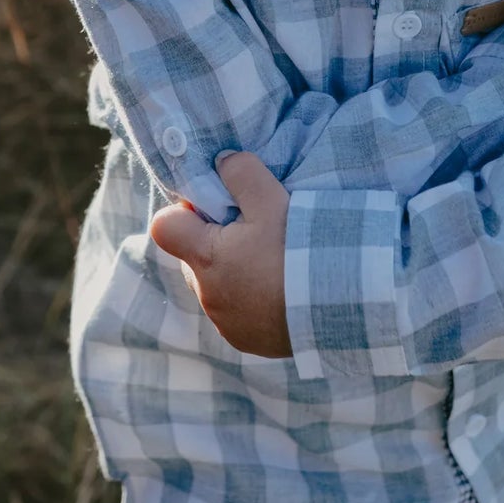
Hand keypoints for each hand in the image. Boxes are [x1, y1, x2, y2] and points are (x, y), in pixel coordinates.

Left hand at [149, 151, 292, 357]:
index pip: (164, 226)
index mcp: (205, 257)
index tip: (217, 208)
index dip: (184, 211)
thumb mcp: (272, 200)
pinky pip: (236, 312)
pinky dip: (251, 299)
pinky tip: (280, 291)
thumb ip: (241, 172)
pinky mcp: (245, 341)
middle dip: (215, 241)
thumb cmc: (300, 250)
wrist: (339, 307)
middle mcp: (206, 294)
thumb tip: (222, 162)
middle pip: (193, 256)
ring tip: (274, 264)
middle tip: (255, 233)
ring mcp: (225, 322)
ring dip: (234, 272)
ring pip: (215, 284)